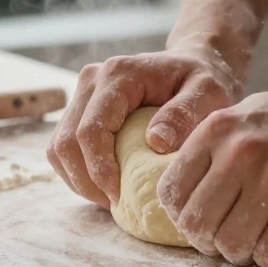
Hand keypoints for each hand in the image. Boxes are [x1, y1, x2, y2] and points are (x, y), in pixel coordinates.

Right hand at [46, 46, 242, 208]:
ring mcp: (82, 92)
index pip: (90, 130)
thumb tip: (156, 143)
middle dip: (86, 182)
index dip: (99, 170)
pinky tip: (104, 185)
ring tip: (109, 198)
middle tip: (115, 205)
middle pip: (66, 142)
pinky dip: (78, 171)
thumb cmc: (205, 79)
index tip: (121, 196)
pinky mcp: (81, 107)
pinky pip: (64, 146)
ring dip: (78, 179)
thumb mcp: (209, 92)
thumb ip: (184, 114)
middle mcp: (92, 80)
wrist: (194, 61)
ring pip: (58, 147)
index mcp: (118, 75)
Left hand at [155, 70, 267, 266]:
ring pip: (232, 246)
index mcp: (217, 129)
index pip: (171, 192)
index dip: (182, 217)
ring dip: (242, 254)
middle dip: (209, 243)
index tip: (202, 222)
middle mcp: (240, 153)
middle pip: (197, 226)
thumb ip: (213, 146)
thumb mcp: (247, 115)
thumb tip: (182, 191)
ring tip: (256, 242)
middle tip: (228, 240)